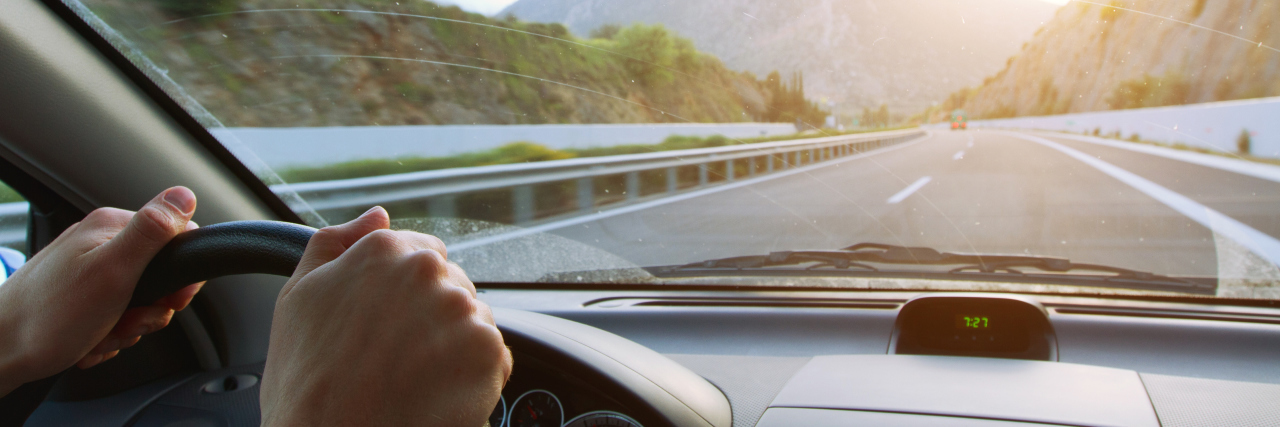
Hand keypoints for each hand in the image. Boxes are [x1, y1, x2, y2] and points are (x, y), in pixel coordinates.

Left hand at [0, 187, 202, 394]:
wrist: (1, 352)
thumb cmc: (49, 316)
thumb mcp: (112, 270)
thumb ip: (151, 231)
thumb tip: (184, 194)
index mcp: (111, 227)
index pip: (176, 237)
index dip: (181, 275)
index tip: (170, 299)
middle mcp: (99, 243)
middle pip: (160, 276)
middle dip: (149, 309)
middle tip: (127, 319)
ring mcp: (89, 271)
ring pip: (139, 301)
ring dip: (127, 326)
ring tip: (102, 332)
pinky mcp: (81, 297)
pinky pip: (116, 316)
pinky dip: (109, 334)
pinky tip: (89, 339)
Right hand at [261, 207, 511, 425]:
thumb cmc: (306, 379)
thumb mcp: (299, 296)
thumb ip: (336, 243)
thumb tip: (378, 215)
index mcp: (387, 251)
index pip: (425, 254)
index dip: (408, 293)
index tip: (391, 323)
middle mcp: (430, 272)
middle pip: (451, 287)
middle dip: (432, 317)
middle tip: (396, 358)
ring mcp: (464, 312)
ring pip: (473, 322)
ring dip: (454, 346)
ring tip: (412, 379)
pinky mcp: (490, 355)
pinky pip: (494, 360)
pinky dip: (473, 378)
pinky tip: (434, 394)